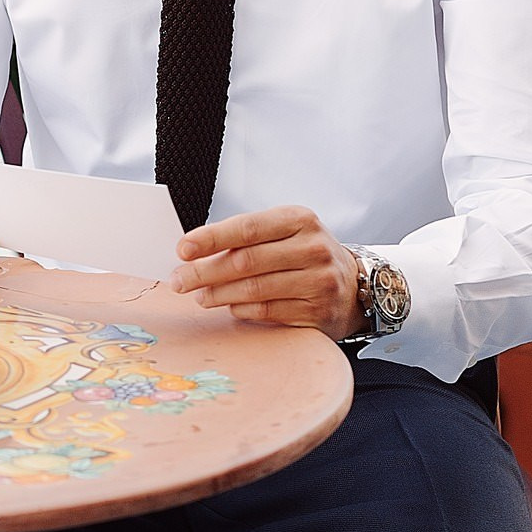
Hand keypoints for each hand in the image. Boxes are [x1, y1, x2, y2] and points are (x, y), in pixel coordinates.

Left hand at [169, 206, 360, 339]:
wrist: (352, 286)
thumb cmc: (304, 255)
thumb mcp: (285, 233)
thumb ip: (246, 237)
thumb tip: (194, 251)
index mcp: (300, 220)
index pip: (248, 228)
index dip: (211, 239)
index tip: (182, 249)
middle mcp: (313, 248)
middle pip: (247, 261)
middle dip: (206, 272)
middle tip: (179, 280)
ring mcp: (318, 281)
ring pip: (256, 289)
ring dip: (219, 294)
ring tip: (198, 296)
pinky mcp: (318, 311)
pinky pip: (269, 312)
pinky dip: (242, 309)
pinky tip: (228, 307)